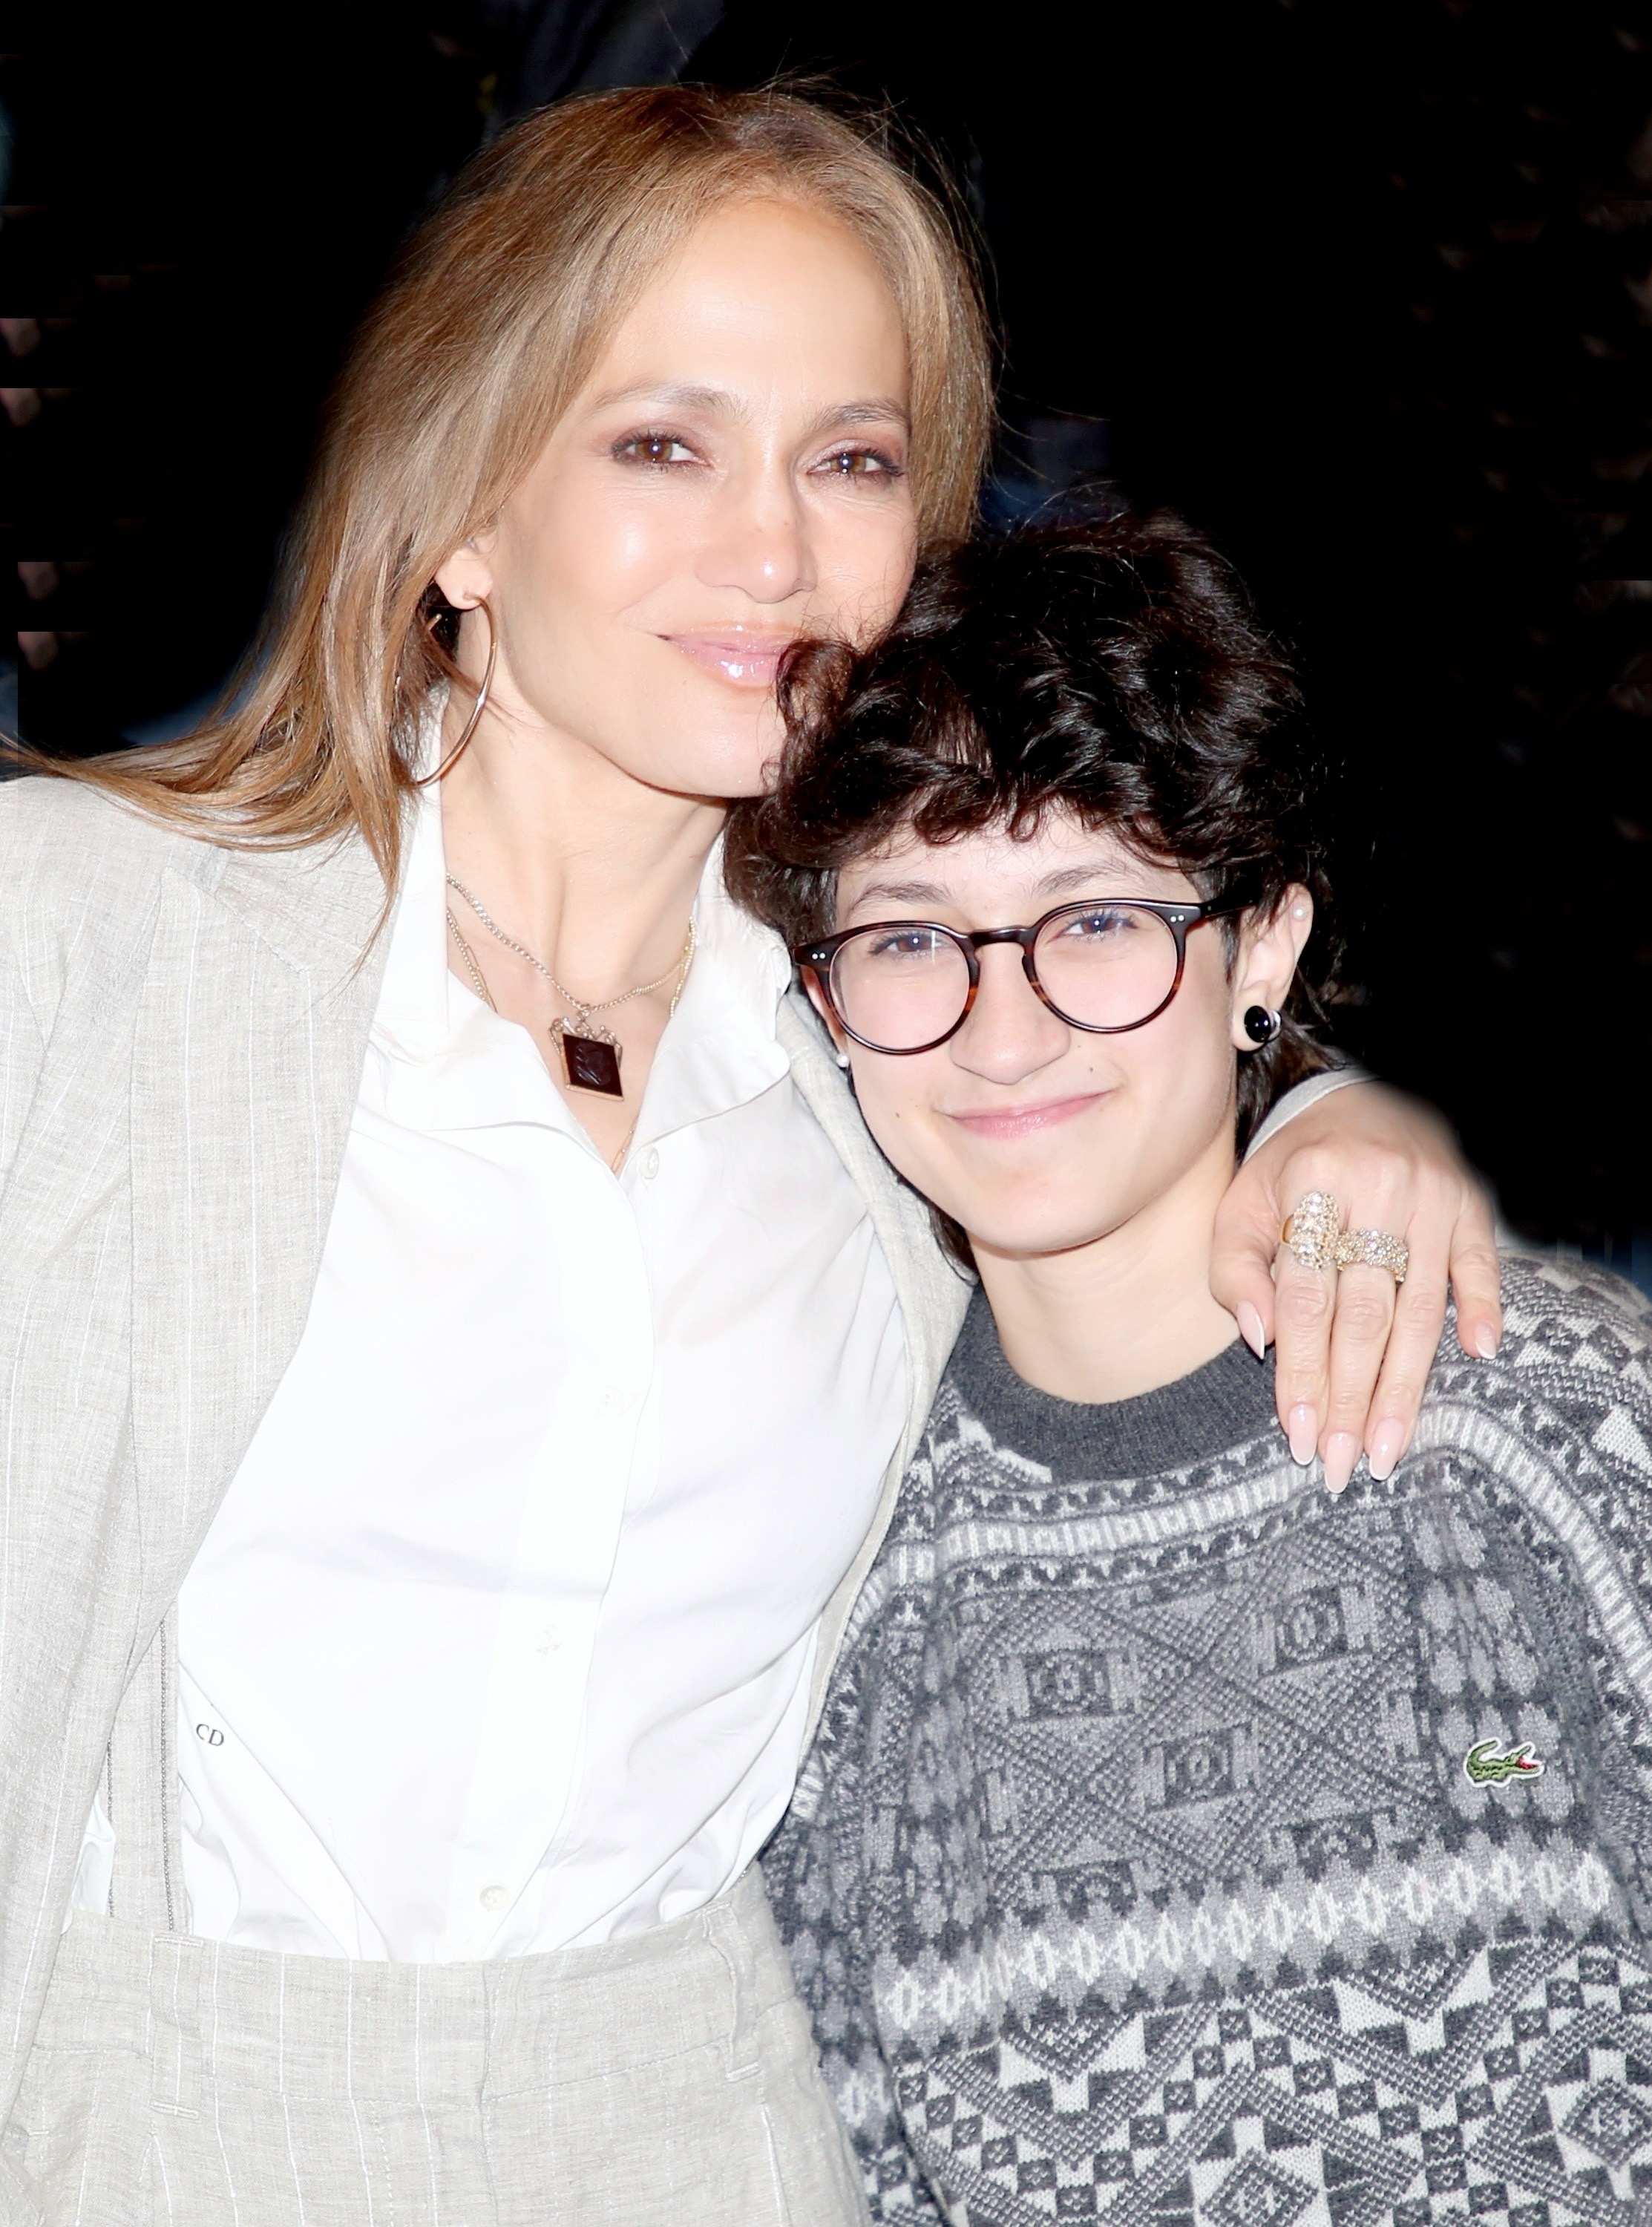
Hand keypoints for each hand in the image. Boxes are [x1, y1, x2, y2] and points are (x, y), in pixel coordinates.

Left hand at [1210, 1081, 1501, 1493]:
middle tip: (1340, 1466)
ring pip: (1419, 1308)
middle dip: (1349, 1399)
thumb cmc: (1287, 1169)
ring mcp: (1432, 1196)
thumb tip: (1260, 1337)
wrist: (1353, 1097)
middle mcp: (1378, 1188)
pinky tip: (1479, 1355)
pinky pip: (1481, 1262)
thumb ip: (1235, 1269)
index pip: (1306, 1299)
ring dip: (1403, 1387)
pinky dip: (1481, 1307)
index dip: (1302, 1372)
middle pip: (1364, 1315)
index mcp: (1312, 1185)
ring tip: (1385, 1449)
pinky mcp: (1471, 1202)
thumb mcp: (1241, 1204)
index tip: (1298, 1436)